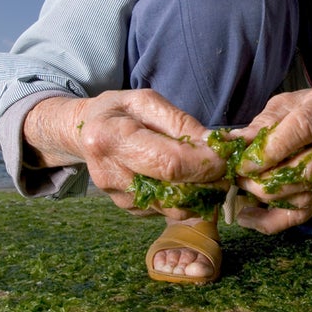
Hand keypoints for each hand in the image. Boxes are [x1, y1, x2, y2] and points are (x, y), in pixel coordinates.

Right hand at [23, 90, 227, 218]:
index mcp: (111, 139)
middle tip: (226, 168)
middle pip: (174, 192)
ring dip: (200, 194)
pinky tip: (185, 179)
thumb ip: (181, 123)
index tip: (226, 156)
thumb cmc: (120, 111)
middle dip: (209, 183)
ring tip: (209, 172)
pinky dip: (184, 198)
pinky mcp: (129, 210)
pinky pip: (167, 210)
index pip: (169, 163)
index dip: (204, 163)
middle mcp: (111, 175)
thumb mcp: (147, 102)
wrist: (85, 133)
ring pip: (175, 208)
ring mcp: (118, 198)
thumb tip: (216, 145)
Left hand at [230, 82, 311, 233]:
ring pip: (305, 194)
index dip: (271, 150)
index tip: (243, 162)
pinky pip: (304, 213)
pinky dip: (272, 220)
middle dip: (266, 179)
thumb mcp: (285, 104)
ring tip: (244, 188)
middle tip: (239, 176)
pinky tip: (248, 217)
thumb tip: (233, 143)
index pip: (303, 129)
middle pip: (306, 169)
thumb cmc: (307, 107)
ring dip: (267, 197)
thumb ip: (262, 124)